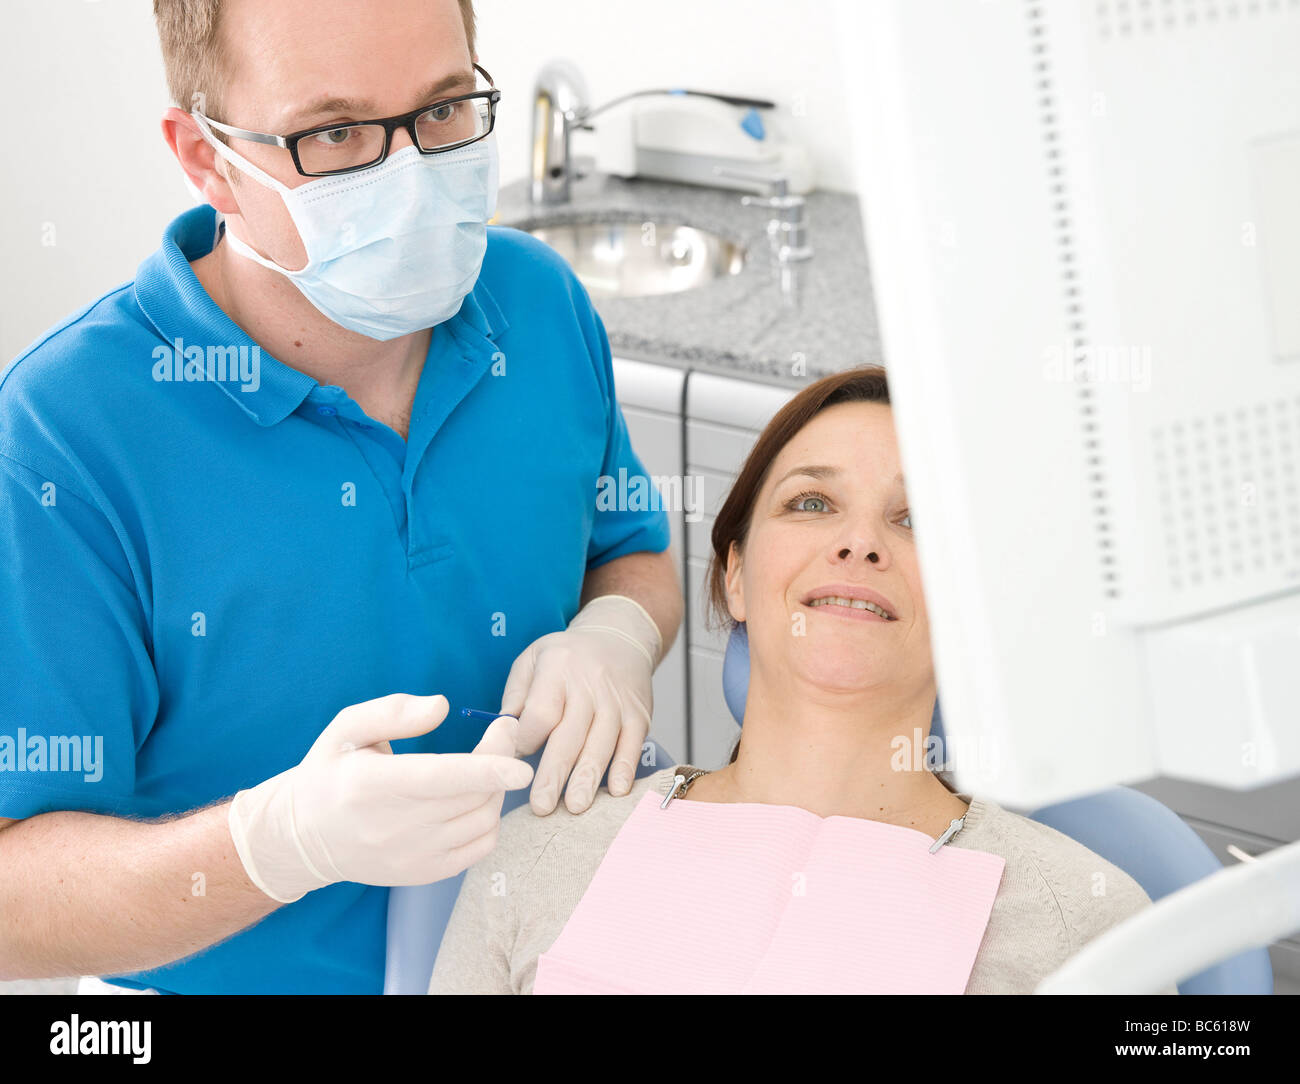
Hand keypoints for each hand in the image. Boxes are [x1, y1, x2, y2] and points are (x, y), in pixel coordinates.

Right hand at [227, 693, 533, 902]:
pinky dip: (490, 820)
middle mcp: (394, 826)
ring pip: (482, 820)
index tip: (519, 757)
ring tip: (483, 767)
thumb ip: (393, 711)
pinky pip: (479, 847)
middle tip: (502, 733)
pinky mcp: (423, 874)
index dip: (486, 768)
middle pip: (471, 795)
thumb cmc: (330, 772)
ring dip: (496, 789)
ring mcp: (411, 856)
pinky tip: (474, 800)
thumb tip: (441, 706)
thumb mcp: (347, 728)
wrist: (302, 838)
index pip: (441, 778)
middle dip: (500, 760)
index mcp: (373, 785)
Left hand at [499, 595, 660, 815]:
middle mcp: (589, 685)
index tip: (514, 761)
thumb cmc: (567, 656)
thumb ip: (516, 694)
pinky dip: (625, 769)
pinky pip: (632, 746)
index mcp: (557, 669)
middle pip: (569, 735)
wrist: (620, 636)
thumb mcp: (533, 659)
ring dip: (588, 779)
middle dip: (554, 774)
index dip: (527, 741)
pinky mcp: (639, 715)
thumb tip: (504, 732)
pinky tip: (616, 791)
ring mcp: (617, 702)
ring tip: (575, 807)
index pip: (540, 713)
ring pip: (601, 745)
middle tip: (541, 806)